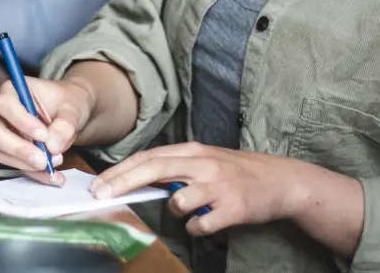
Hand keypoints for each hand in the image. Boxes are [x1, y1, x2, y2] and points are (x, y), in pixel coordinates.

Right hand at [0, 76, 93, 184]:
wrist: (69, 115)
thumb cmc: (66, 104)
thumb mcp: (72, 108)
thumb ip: (65, 124)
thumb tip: (53, 145)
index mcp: (11, 91)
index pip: (4, 104)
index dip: (21, 121)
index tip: (43, 135)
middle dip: (18, 149)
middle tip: (42, 159)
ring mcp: (1, 133)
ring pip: (1, 153)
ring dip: (27, 163)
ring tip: (54, 162)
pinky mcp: (8, 152)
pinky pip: (15, 166)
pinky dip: (35, 174)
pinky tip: (53, 176)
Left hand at [91, 143, 308, 236]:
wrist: (281, 181)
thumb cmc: (237, 172)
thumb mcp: (206, 160)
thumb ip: (176, 167)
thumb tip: (139, 179)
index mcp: (194, 151)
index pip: (150, 157)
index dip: (122, 170)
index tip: (99, 184)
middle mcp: (204, 164)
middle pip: (155, 169)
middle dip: (123, 182)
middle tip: (100, 195)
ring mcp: (218, 186)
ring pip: (179, 201)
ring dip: (176, 211)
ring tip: (192, 210)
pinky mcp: (233, 208)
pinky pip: (202, 225)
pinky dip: (199, 228)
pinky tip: (208, 222)